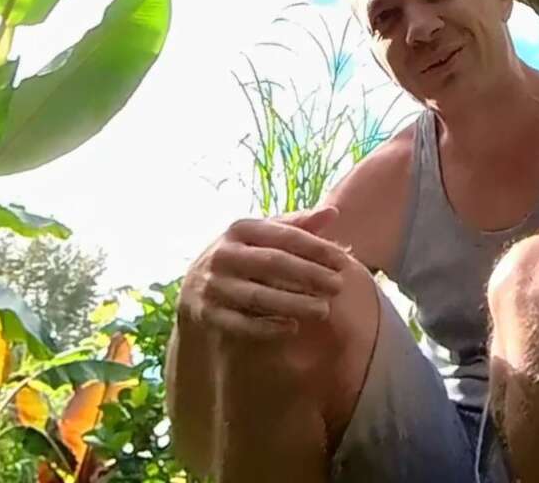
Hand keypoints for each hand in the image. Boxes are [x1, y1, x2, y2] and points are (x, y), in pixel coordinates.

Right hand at [180, 206, 351, 339]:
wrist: (193, 289)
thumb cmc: (241, 257)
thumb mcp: (262, 236)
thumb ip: (297, 225)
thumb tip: (333, 212)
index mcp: (240, 228)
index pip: (285, 236)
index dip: (317, 247)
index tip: (344, 259)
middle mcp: (223, 254)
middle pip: (273, 263)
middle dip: (309, 274)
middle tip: (339, 285)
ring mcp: (214, 285)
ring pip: (258, 296)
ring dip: (293, 303)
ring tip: (324, 310)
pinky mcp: (207, 313)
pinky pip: (240, 323)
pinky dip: (267, 327)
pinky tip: (292, 327)